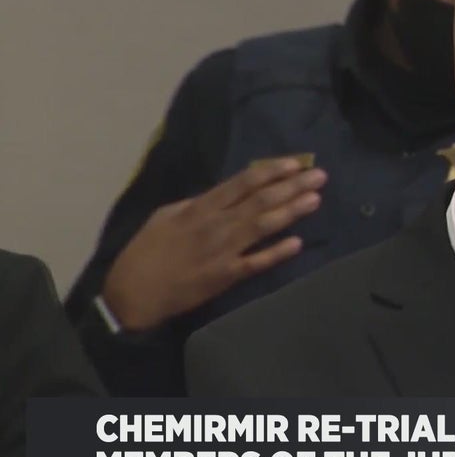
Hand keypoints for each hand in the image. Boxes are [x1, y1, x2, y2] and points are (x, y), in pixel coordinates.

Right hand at [102, 157, 327, 331]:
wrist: (132, 293)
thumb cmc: (146, 252)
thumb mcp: (165, 217)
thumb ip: (195, 204)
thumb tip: (222, 194)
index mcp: (200, 207)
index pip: (242, 183)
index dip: (271, 171)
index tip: (296, 163)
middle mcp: (216, 224)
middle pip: (260, 200)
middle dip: (292, 186)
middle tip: (320, 176)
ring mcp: (223, 250)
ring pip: (263, 226)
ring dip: (291, 211)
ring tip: (315, 199)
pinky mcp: (226, 276)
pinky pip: (256, 262)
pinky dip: (277, 252)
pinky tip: (298, 243)